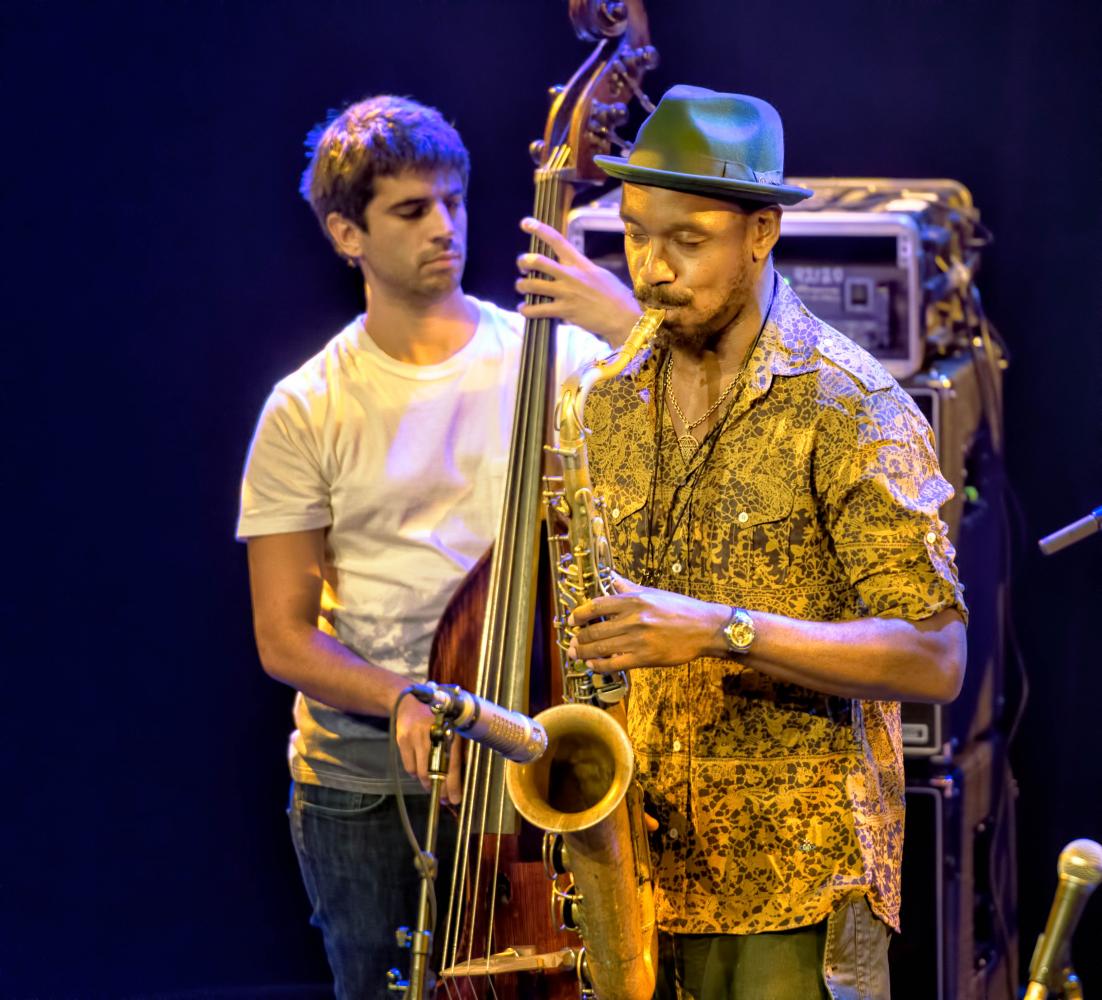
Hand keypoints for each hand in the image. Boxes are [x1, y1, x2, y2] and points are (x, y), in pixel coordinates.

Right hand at [394, 695, 462, 804]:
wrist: (411, 699)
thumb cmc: (437, 714)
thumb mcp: (452, 725)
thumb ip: (457, 747)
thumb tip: (460, 776)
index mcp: (450, 730)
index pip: (452, 764)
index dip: (454, 785)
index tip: (455, 799)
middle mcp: (433, 733)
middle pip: (435, 771)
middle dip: (440, 789)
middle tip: (444, 798)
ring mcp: (415, 737)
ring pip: (420, 772)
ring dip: (427, 783)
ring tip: (432, 785)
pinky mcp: (402, 740)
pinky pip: (409, 766)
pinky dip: (415, 773)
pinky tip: (419, 770)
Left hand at [516, 217, 639, 345]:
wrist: (623, 317)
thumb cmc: (615, 296)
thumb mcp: (599, 274)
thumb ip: (581, 268)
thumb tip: (568, 266)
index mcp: (580, 263)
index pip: (557, 240)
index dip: (539, 229)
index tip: (525, 223)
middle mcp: (571, 276)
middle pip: (538, 261)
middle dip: (523, 261)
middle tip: (521, 265)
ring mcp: (566, 293)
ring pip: (533, 285)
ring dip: (521, 285)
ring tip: (521, 287)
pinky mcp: (564, 311)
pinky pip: (538, 310)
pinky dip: (527, 310)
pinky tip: (524, 309)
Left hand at [567, 573, 729, 671]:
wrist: (704, 628)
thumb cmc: (679, 608)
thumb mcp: (652, 592)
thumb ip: (628, 587)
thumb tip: (610, 577)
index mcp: (633, 600)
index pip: (596, 605)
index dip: (579, 614)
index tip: (571, 620)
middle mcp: (632, 619)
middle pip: (594, 630)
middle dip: (578, 638)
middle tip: (572, 642)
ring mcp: (637, 640)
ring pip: (601, 648)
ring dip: (584, 653)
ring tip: (576, 654)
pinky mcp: (644, 658)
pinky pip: (614, 664)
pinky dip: (600, 666)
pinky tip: (594, 666)